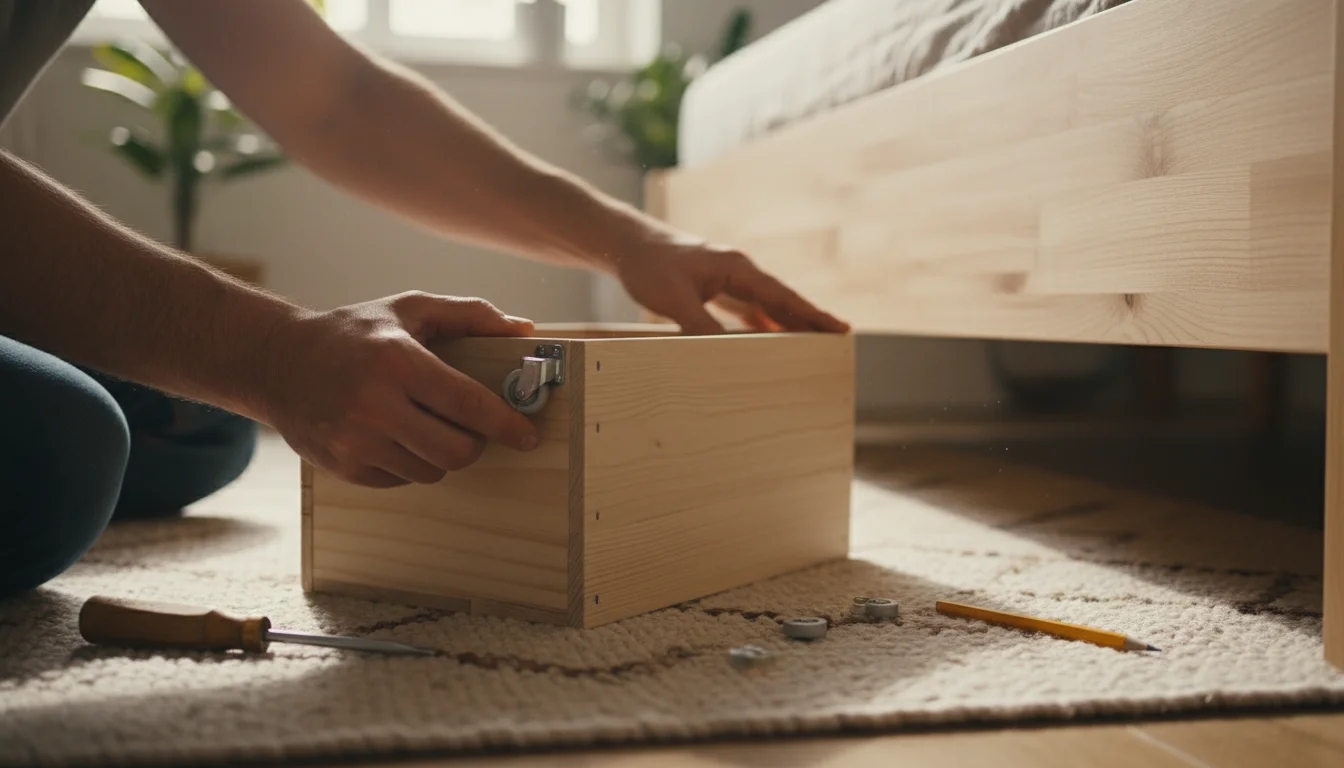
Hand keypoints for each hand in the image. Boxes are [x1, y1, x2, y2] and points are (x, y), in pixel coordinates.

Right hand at [259, 291, 539, 487]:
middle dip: (476, 443)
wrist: (276, 362)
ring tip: (426, 425)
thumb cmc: (354, 332)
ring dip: (443, 454)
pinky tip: (396, 436)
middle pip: (456, 451)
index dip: (506, 424)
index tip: (528, 435)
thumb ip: (470, 316)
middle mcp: (373, 405)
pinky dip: (412, 464)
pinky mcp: (343, 467)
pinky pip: (403, 481)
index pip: (468, 405)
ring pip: (433, 471)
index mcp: (396, 361)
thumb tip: (524, 329)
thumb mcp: (409, 310)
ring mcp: (355, 441)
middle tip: (472, 427)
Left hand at [613, 230, 849, 334]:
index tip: (838, 327)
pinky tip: (771, 341)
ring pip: (766, 306)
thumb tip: (727, 354)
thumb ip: (701, 326)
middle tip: (838, 340)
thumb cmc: (650, 266)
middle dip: (809, 320)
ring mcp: (727, 279)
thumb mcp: (674, 299)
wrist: (627, 245)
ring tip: (812, 346)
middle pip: (781, 300)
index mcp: (736, 268)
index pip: (781, 295)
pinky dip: (762, 325)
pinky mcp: (714, 288)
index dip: (810, 314)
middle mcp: (737, 271)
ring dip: (787, 324)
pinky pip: (747, 309)